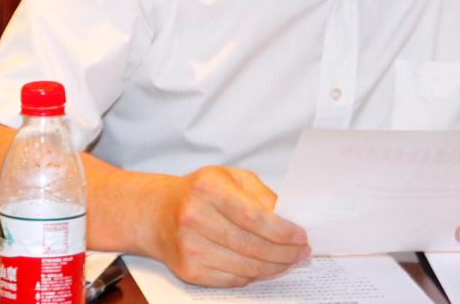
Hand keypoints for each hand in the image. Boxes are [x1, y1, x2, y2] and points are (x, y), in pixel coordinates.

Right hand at [152, 166, 310, 286]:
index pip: (255, 217)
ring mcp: (190, 248)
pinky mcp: (188, 270)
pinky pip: (233, 280)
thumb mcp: (232, 178)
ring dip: (275, 267)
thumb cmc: (200, 192)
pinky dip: (254, 276)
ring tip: (289, 261)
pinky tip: (266, 267)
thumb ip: (262, 195)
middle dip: (285, 253)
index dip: (283, 231)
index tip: (301, 236)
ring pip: (246, 267)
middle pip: (253, 246)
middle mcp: (196, 218)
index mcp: (209, 188)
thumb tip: (290, 220)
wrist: (157, 213)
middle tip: (302, 252)